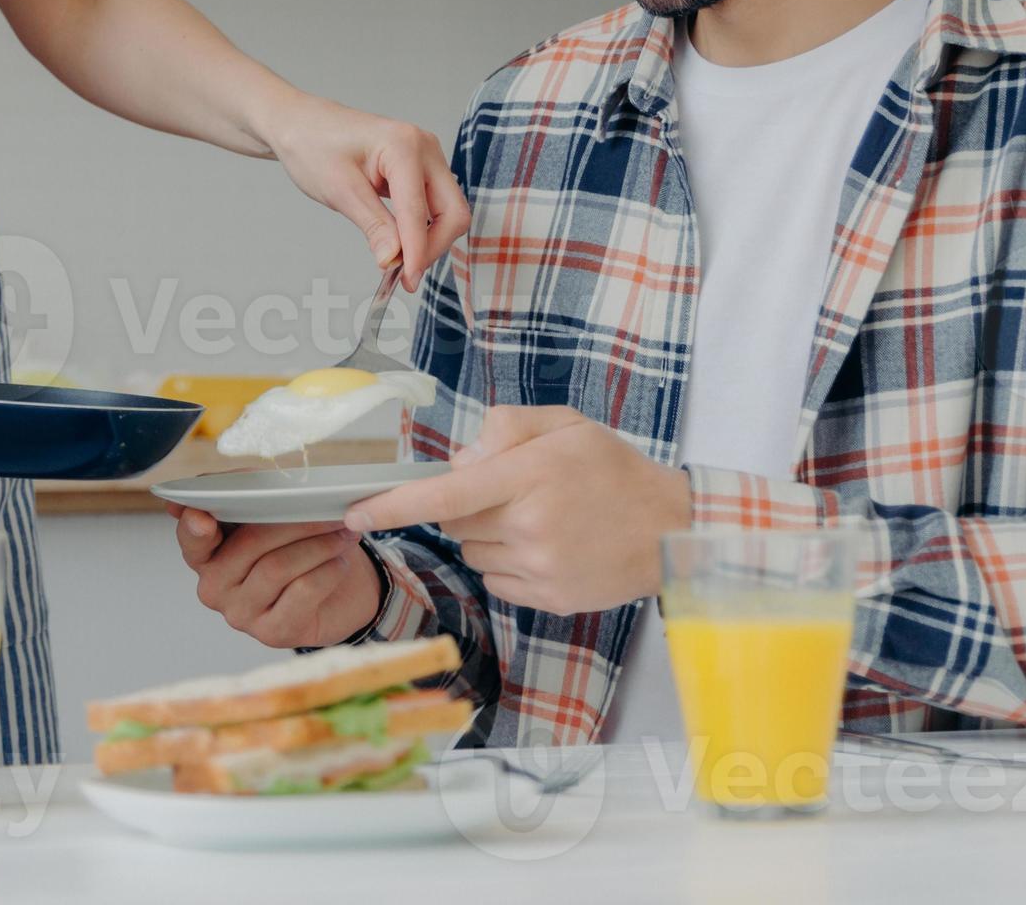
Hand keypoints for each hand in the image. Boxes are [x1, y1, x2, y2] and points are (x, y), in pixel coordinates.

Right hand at [170, 504, 384, 648]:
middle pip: (250, 543)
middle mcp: (215, 587)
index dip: (194, 527)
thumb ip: (251, 497)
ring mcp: (241, 614)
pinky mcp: (273, 632)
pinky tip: (339, 562)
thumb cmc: (297, 549)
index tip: (203, 517)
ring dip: (319, 544)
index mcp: (206, 554)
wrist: (336, 596)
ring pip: (278, 566)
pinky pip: (303, 590)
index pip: (191, 539)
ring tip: (343, 532)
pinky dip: (328, 570)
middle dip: (295, 521)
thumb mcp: (274, 519)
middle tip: (328, 510)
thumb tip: (238, 480)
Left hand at [256, 94, 468, 282]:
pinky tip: (401, 244)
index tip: (407, 281)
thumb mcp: (339, 190)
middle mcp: (425, 147)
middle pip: (452, 211)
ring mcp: (426, 156)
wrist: (300, 123)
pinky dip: (421, 228)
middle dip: (433, 247)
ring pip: (447, 211)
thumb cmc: (313, 145)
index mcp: (404, 145)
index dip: (416, 252)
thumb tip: (395, 260)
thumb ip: (374, 226)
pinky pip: (434, 205)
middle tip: (405, 275)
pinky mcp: (421, 168)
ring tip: (399, 262)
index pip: (419, 212)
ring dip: (429, 240)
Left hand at [340, 406, 690, 616]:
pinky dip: (507, 564)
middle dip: (469, 507)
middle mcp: (528, 527)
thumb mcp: (565, 424)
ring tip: (540, 520)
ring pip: (474, 553)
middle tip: (515, 492)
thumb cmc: (615, 470)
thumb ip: (505, 427)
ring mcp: (538, 569)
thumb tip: (460, 461)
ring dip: (489, 536)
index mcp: (527, 478)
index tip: (354, 512)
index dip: (392, 505)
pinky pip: (496, 581)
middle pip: (455, 523)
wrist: (671, 531)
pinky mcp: (548, 600)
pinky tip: (547, 548)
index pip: (444, 496)